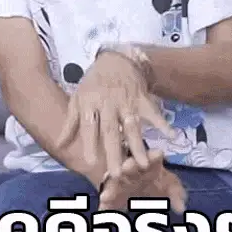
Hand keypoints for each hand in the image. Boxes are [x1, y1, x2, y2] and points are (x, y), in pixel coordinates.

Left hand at [57, 51, 176, 177]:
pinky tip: (172, 136)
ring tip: (143, 165)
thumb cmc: (93, 83)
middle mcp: (108, 103)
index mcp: (90, 103)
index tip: (90, 161)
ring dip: (138, 145)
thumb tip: (59, 144)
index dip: (90, 142)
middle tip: (117, 173)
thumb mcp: (78, 98)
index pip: (89, 125)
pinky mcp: (142, 98)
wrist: (115, 58)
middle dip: (114, 151)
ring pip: (132, 126)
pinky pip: (153, 113)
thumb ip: (71, 123)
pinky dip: (163, 124)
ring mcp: (127, 101)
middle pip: (111, 130)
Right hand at [99, 150, 186, 213]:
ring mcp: (120, 181)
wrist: (138, 186)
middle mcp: (132, 170)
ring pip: (114, 183)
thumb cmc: (156, 180)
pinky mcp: (111, 193)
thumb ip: (176, 193)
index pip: (152, 159)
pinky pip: (107, 199)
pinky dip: (105, 205)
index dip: (154, 156)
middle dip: (129, 166)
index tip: (159, 154)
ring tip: (106, 195)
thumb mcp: (169, 185)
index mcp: (148, 164)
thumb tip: (181, 207)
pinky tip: (102, 210)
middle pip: (130, 166)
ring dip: (111, 188)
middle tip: (126, 167)